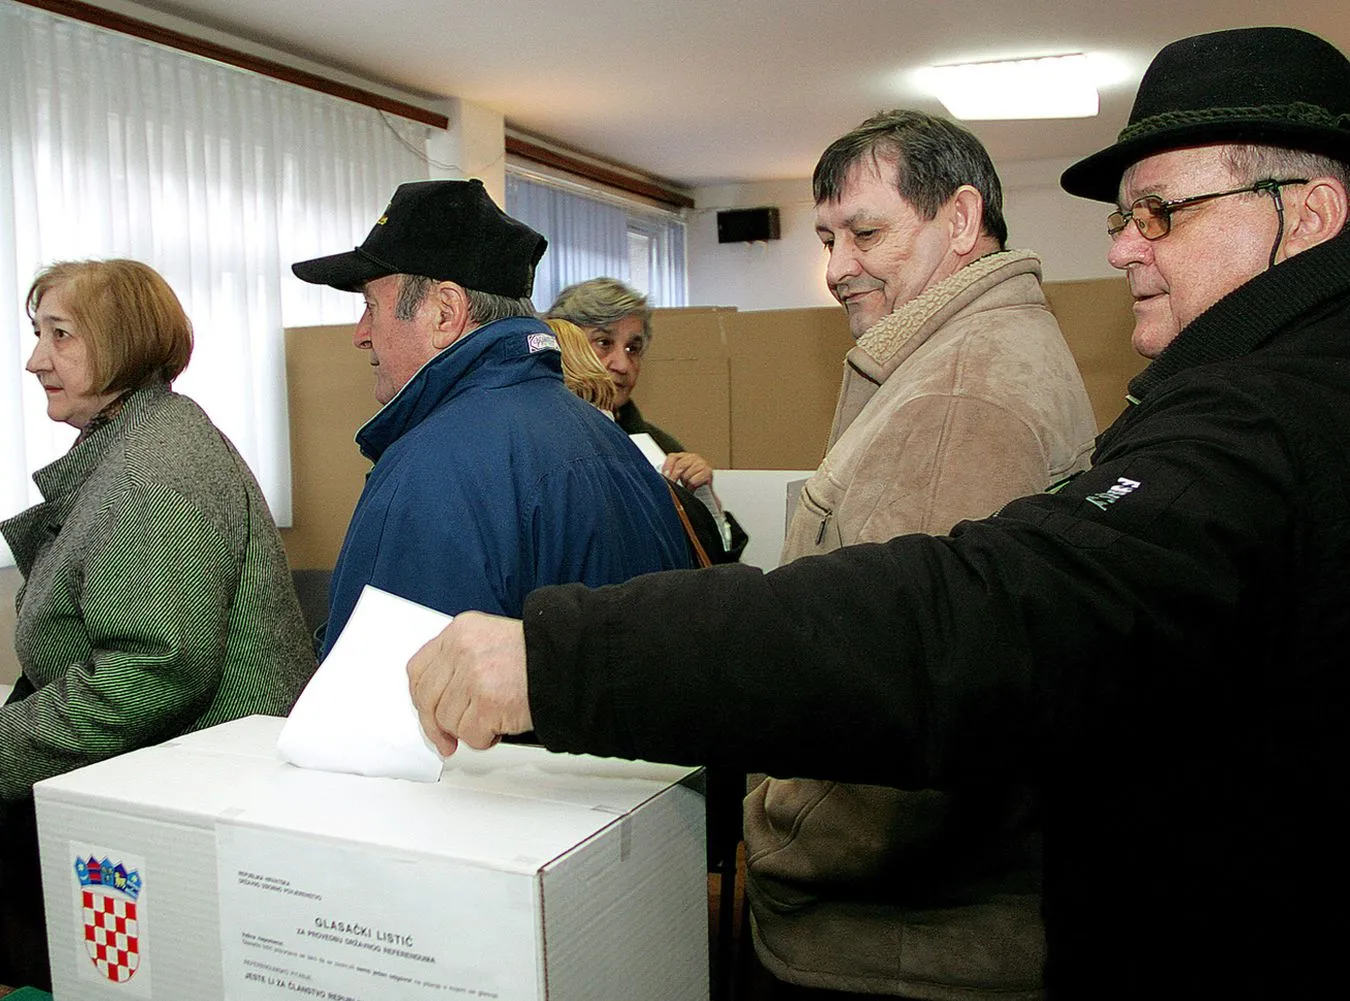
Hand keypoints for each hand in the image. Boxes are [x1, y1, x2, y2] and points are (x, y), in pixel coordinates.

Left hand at [407, 612, 532, 755]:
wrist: (568, 662)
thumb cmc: (537, 657)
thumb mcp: (491, 642)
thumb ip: (461, 662)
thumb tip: (439, 700)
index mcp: (461, 632)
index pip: (418, 670)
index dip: (421, 698)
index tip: (428, 712)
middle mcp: (463, 650)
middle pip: (427, 699)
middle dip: (437, 725)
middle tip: (448, 739)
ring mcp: (474, 676)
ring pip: (448, 721)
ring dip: (469, 729)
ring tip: (492, 719)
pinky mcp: (488, 703)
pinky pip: (471, 736)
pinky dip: (485, 738)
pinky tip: (501, 725)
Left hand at [662, 451, 713, 489]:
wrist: (707, 491)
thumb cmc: (691, 482)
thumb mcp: (679, 476)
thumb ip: (670, 473)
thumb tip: (663, 477)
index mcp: (685, 456)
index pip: (673, 457)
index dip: (667, 466)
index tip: (665, 476)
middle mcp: (694, 457)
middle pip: (679, 465)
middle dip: (674, 477)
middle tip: (672, 483)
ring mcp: (702, 464)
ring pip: (686, 474)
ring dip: (685, 483)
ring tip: (686, 485)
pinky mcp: (708, 472)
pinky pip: (694, 481)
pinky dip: (691, 487)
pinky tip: (692, 488)